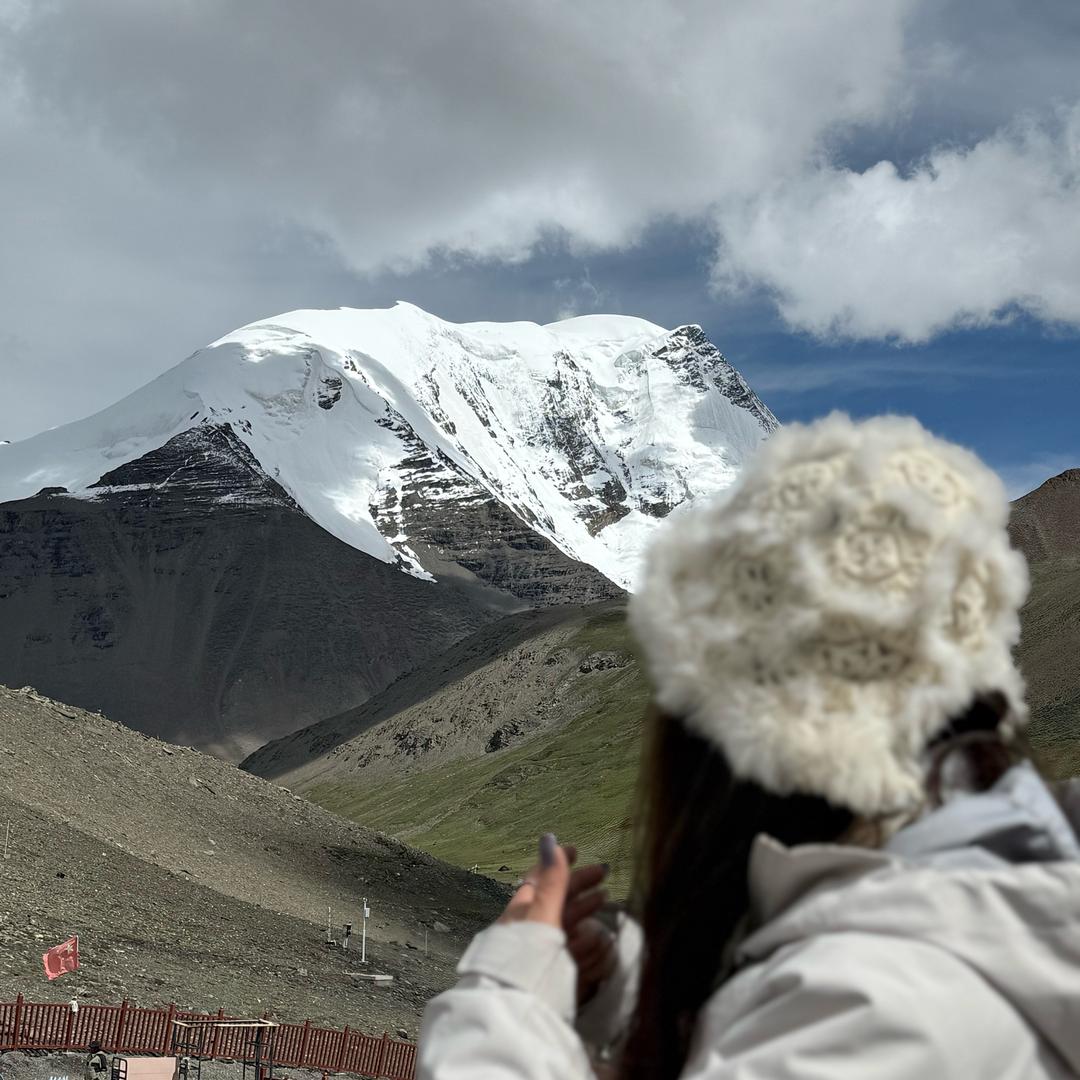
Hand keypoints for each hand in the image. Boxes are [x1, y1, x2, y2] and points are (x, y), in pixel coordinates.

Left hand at [499, 839, 614, 1004]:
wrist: (516, 1008)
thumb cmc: (527, 956)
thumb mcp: (541, 912)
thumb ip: (550, 881)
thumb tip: (549, 840)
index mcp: (521, 910)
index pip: (542, 877)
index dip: (559, 862)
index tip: (576, 850)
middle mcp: (528, 927)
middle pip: (556, 899)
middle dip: (579, 884)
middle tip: (603, 873)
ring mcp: (537, 951)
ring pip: (563, 924)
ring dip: (583, 909)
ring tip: (603, 899)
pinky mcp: (548, 974)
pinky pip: (567, 949)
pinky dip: (583, 939)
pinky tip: (596, 938)